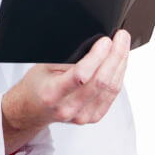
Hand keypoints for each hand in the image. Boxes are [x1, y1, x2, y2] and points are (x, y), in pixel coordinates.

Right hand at [1, 29, 130, 152]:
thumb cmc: (37, 85)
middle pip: (101, 82)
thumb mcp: (44, 67)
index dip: (97, 56)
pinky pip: (112, 96)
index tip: (105, 41)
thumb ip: (67, 60)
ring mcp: (83, 116)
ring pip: (111, 88)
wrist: (32, 109)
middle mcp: (68, 108)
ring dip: (120, 64)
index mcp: (52, 93)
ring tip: (122, 47)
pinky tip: (119, 64)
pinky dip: (118, 77)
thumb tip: (93, 46)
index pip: (81, 75)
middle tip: (121, 37)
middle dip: (115, 56)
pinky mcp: (93, 117)